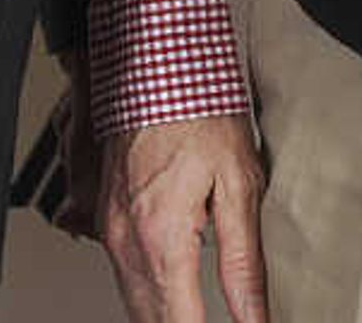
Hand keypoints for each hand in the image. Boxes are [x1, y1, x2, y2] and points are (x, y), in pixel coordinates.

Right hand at [97, 112, 269, 322]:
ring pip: (133, 303)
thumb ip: (244, 262)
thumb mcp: (240, 183)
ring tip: (194, 319)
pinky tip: (169, 302)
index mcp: (162, 238)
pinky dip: (146, 298)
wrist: (154, 64)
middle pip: (150, 322)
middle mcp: (127, 240)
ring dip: (162, 321)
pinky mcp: (107, 216)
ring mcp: (112, 229)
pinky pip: (123, 274)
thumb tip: (254, 316)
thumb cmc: (199, 108)